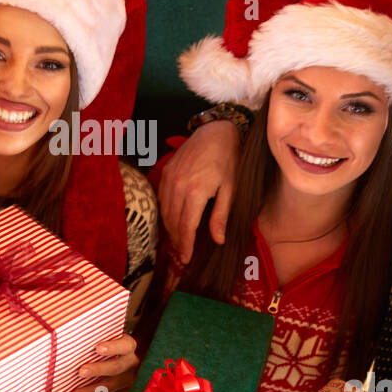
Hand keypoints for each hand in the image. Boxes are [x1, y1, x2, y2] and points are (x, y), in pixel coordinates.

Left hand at [73, 333, 138, 391]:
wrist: (133, 362)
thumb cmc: (114, 347)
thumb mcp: (113, 340)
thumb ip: (101, 339)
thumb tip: (76, 340)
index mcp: (129, 347)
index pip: (124, 346)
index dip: (113, 347)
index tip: (98, 348)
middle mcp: (132, 364)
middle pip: (116, 368)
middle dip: (98, 370)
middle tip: (81, 372)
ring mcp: (130, 381)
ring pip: (112, 387)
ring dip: (92, 391)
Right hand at [159, 120, 240, 263]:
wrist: (215, 132)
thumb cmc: (228, 159)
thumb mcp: (231, 189)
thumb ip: (221, 215)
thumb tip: (218, 240)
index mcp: (196, 192)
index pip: (186, 226)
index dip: (185, 245)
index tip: (187, 258)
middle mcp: (178, 186)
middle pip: (173, 221)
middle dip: (177, 240)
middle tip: (183, 254)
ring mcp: (169, 178)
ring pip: (164, 211)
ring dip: (170, 228)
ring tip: (179, 241)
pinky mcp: (166, 172)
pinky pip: (161, 198)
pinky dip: (165, 213)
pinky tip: (173, 220)